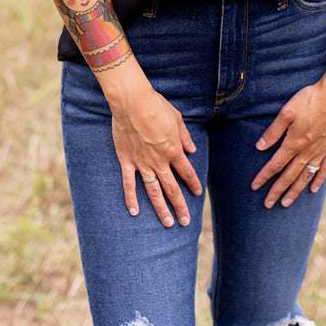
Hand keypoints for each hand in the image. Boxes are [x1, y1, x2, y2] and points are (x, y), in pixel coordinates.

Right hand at [109, 77, 202, 227]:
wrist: (132, 102)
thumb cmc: (156, 106)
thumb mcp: (177, 118)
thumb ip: (184, 136)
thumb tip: (192, 149)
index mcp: (173, 150)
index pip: (186, 172)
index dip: (193, 184)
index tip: (198, 193)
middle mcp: (159, 161)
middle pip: (172, 189)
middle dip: (180, 206)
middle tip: (185, 222)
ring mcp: (142, 163)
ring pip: (153, 191)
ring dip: (161, 209)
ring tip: (167, 223)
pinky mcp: (127, 161)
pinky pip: (129, 184)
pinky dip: (131, 199)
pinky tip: (134, 212)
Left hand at [250, 81, 325, 207]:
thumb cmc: (309, 100)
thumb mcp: (286, 112)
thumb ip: (273, 131)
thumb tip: (260, 147)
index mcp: (294, 143)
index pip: (275, 164)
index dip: (264, 176)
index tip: (255, 187)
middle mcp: (307, 151)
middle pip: (289, 175)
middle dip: (277, 190)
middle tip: (268, 204)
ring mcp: (321, 150)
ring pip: (306, 176)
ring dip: (295, 190)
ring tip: (286, 203)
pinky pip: (324, 168)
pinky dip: (318, 179)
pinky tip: (313, 189)